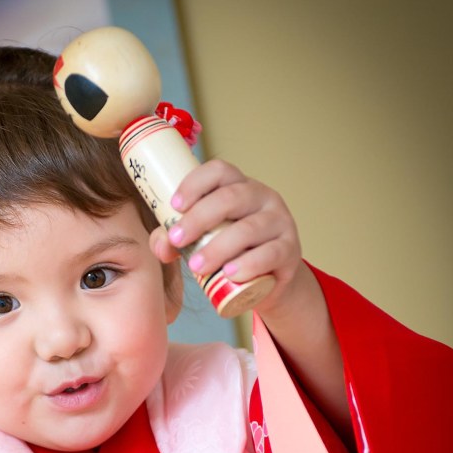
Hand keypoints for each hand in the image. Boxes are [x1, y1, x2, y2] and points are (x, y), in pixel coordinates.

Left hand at [148, 159, 302, 311]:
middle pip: (230, 198)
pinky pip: (270, 253)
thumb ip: (177, 240)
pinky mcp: (290, 250)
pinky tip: (230, 273)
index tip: (175, 205)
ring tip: (197, 267)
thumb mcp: (204, 241)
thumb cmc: (232, 253)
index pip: (219, 171)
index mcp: (239, 187)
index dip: (195, 183)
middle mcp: (262, 197)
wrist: (269, 281)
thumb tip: (162, 245)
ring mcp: (280, 222)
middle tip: (177, 240)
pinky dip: (249, 264)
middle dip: (199, 218)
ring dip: (218, 247)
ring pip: (248, 228)